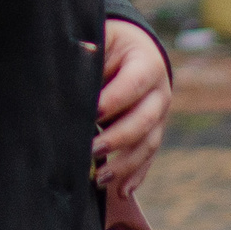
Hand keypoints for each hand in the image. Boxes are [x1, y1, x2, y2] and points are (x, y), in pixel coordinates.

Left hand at [93, 19, 170, 196]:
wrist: (133, 49)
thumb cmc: (108, 42)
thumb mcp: (100, 38)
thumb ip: (87, 52)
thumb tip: (70, 61)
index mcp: (147, 63)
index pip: (133, 84)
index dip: (113, 100)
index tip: (91, 114)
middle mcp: (159, 92)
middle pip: (144, 120)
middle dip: (118, 138)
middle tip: (91, 150)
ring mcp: (160, 116)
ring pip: (148, 144)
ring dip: (125, 165)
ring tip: (100, 179)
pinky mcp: (153, 133)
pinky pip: (147, 157)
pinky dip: (136, 176)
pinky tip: (121, 191)